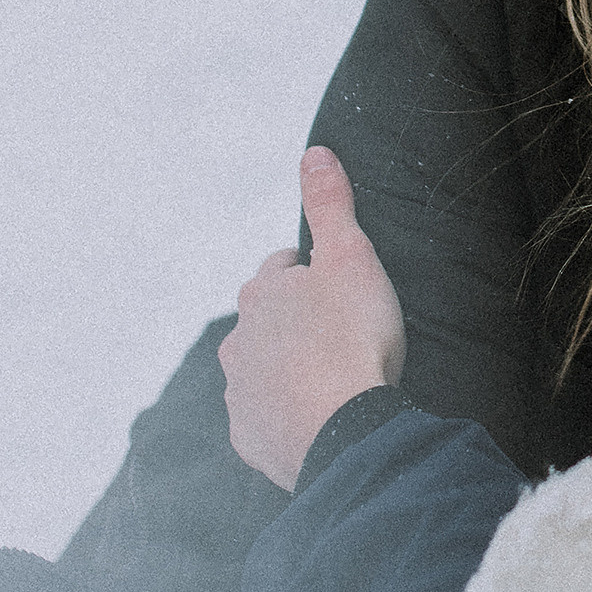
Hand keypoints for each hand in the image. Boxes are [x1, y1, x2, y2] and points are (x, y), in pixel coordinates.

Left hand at [222, 147, 405, 491]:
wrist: (345, 431)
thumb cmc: (352, 340)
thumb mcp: (351, 256)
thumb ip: (330, 203)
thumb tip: (314, 153)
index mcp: (261, 293)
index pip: (282, 268)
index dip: (314, 272)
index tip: (338, 285)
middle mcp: (239, 341)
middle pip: (266, 321)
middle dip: (295, 322)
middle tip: (340, 332)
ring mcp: (240, 393)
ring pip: (261, 369)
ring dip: (287, 368)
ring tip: (330, 377)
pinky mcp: (250, 437)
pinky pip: (266, 419)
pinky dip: (286, 414)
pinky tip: (316, 416)